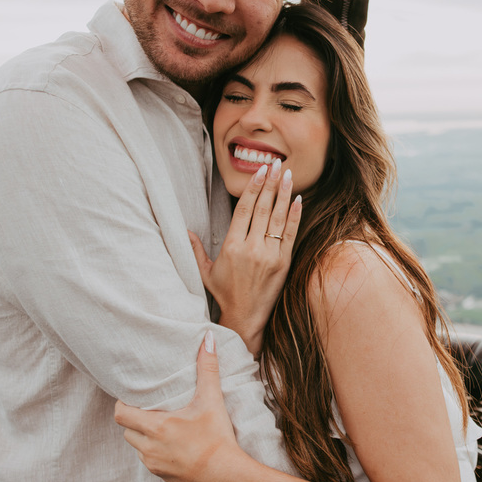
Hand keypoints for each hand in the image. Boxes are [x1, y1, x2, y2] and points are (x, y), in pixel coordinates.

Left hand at [114, 332, 244, 481]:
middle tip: (150, 410)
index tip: (136, 398)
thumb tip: (207, 339)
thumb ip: (207, 368)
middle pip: (126, 430)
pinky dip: (154, 451)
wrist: (227, 475)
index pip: (120, 414)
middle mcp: (149, 447)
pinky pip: (148, 460)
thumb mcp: (212, 400)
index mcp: (156, 427)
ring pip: (136, 446)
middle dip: (134, 419)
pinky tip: (173, 445)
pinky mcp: (162, 476)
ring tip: (161, 427)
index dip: (123, 404)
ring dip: (143, 436)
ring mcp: (154, 464)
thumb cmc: (218, 437)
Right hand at [190, 161, 300, 352]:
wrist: (245, 318)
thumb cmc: (224, 293)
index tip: (259, 171)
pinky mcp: (284, 263)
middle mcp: (251, 249)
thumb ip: (195, 250)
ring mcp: (270, 256)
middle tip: (277, 164)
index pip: (244, 210)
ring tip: (289, 175)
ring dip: (285, 194)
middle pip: (263, 209)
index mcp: (231, 247)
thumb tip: (183, 232)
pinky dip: (295, 216)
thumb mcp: (204, 272)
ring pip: (278, 218)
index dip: (253, 188)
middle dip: (271, 184)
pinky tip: (298, 200)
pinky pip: (291, 234)